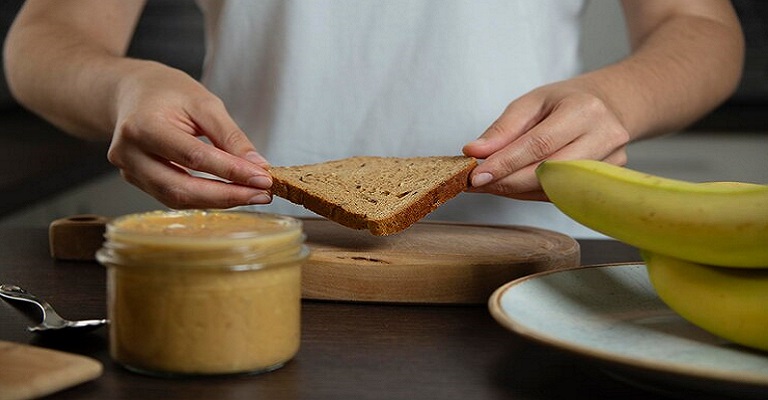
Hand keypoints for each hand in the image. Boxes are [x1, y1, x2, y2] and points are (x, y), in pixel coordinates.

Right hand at [108, 64, 271, 208]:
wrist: (131, 91)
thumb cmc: (167, 92)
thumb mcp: (204, 103)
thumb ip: (230, 136)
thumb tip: (257, 166)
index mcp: (143, 126)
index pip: (193, 157)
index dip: (231, 171)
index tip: (262, 178)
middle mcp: (129, 153)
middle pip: (181, 187)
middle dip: (226, 195)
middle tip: (261, 194)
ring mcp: (129, 170)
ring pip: (177, 199)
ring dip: (218, 201)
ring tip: (251, 195)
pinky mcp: (137, 181)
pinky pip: (173, 197)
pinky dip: (204, 198)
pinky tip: (229, 193)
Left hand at [463, 79, 629, 200]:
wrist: (607, 107)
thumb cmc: (565, 102)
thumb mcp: (531, 102)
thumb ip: (503, 128)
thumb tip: (475, 151)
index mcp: (584, 110)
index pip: (539, 144)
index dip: (505, 163)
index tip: (476, 174)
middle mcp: (604, 137)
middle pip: (548, 171)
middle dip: (507, 182)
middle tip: (476, 183)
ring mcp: (610, 163)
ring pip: (554, 189)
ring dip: (516, 190)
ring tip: (490, 183)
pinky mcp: (606, 181)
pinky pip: (561, 195)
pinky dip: (531, 193)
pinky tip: (513, 185)